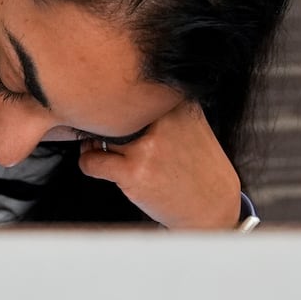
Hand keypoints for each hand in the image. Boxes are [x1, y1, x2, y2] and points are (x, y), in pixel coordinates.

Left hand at [77, 103, 241, 229]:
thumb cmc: (197, 168)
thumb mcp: (190, 127)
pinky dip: (87, 164)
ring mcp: (148, 147)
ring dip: (92, 144)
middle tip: (97, 134)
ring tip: (98, 150)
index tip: (108, 115)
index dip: (115, 106)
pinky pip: (92, 162)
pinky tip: (96, 168)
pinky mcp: (134, 172)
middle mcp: (164, 121)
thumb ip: (160, 111)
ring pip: (99, 135)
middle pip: (113, 111)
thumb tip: (113, 101)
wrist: (213, 207)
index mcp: (177, 104)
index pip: (131, 93)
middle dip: (101, 124)